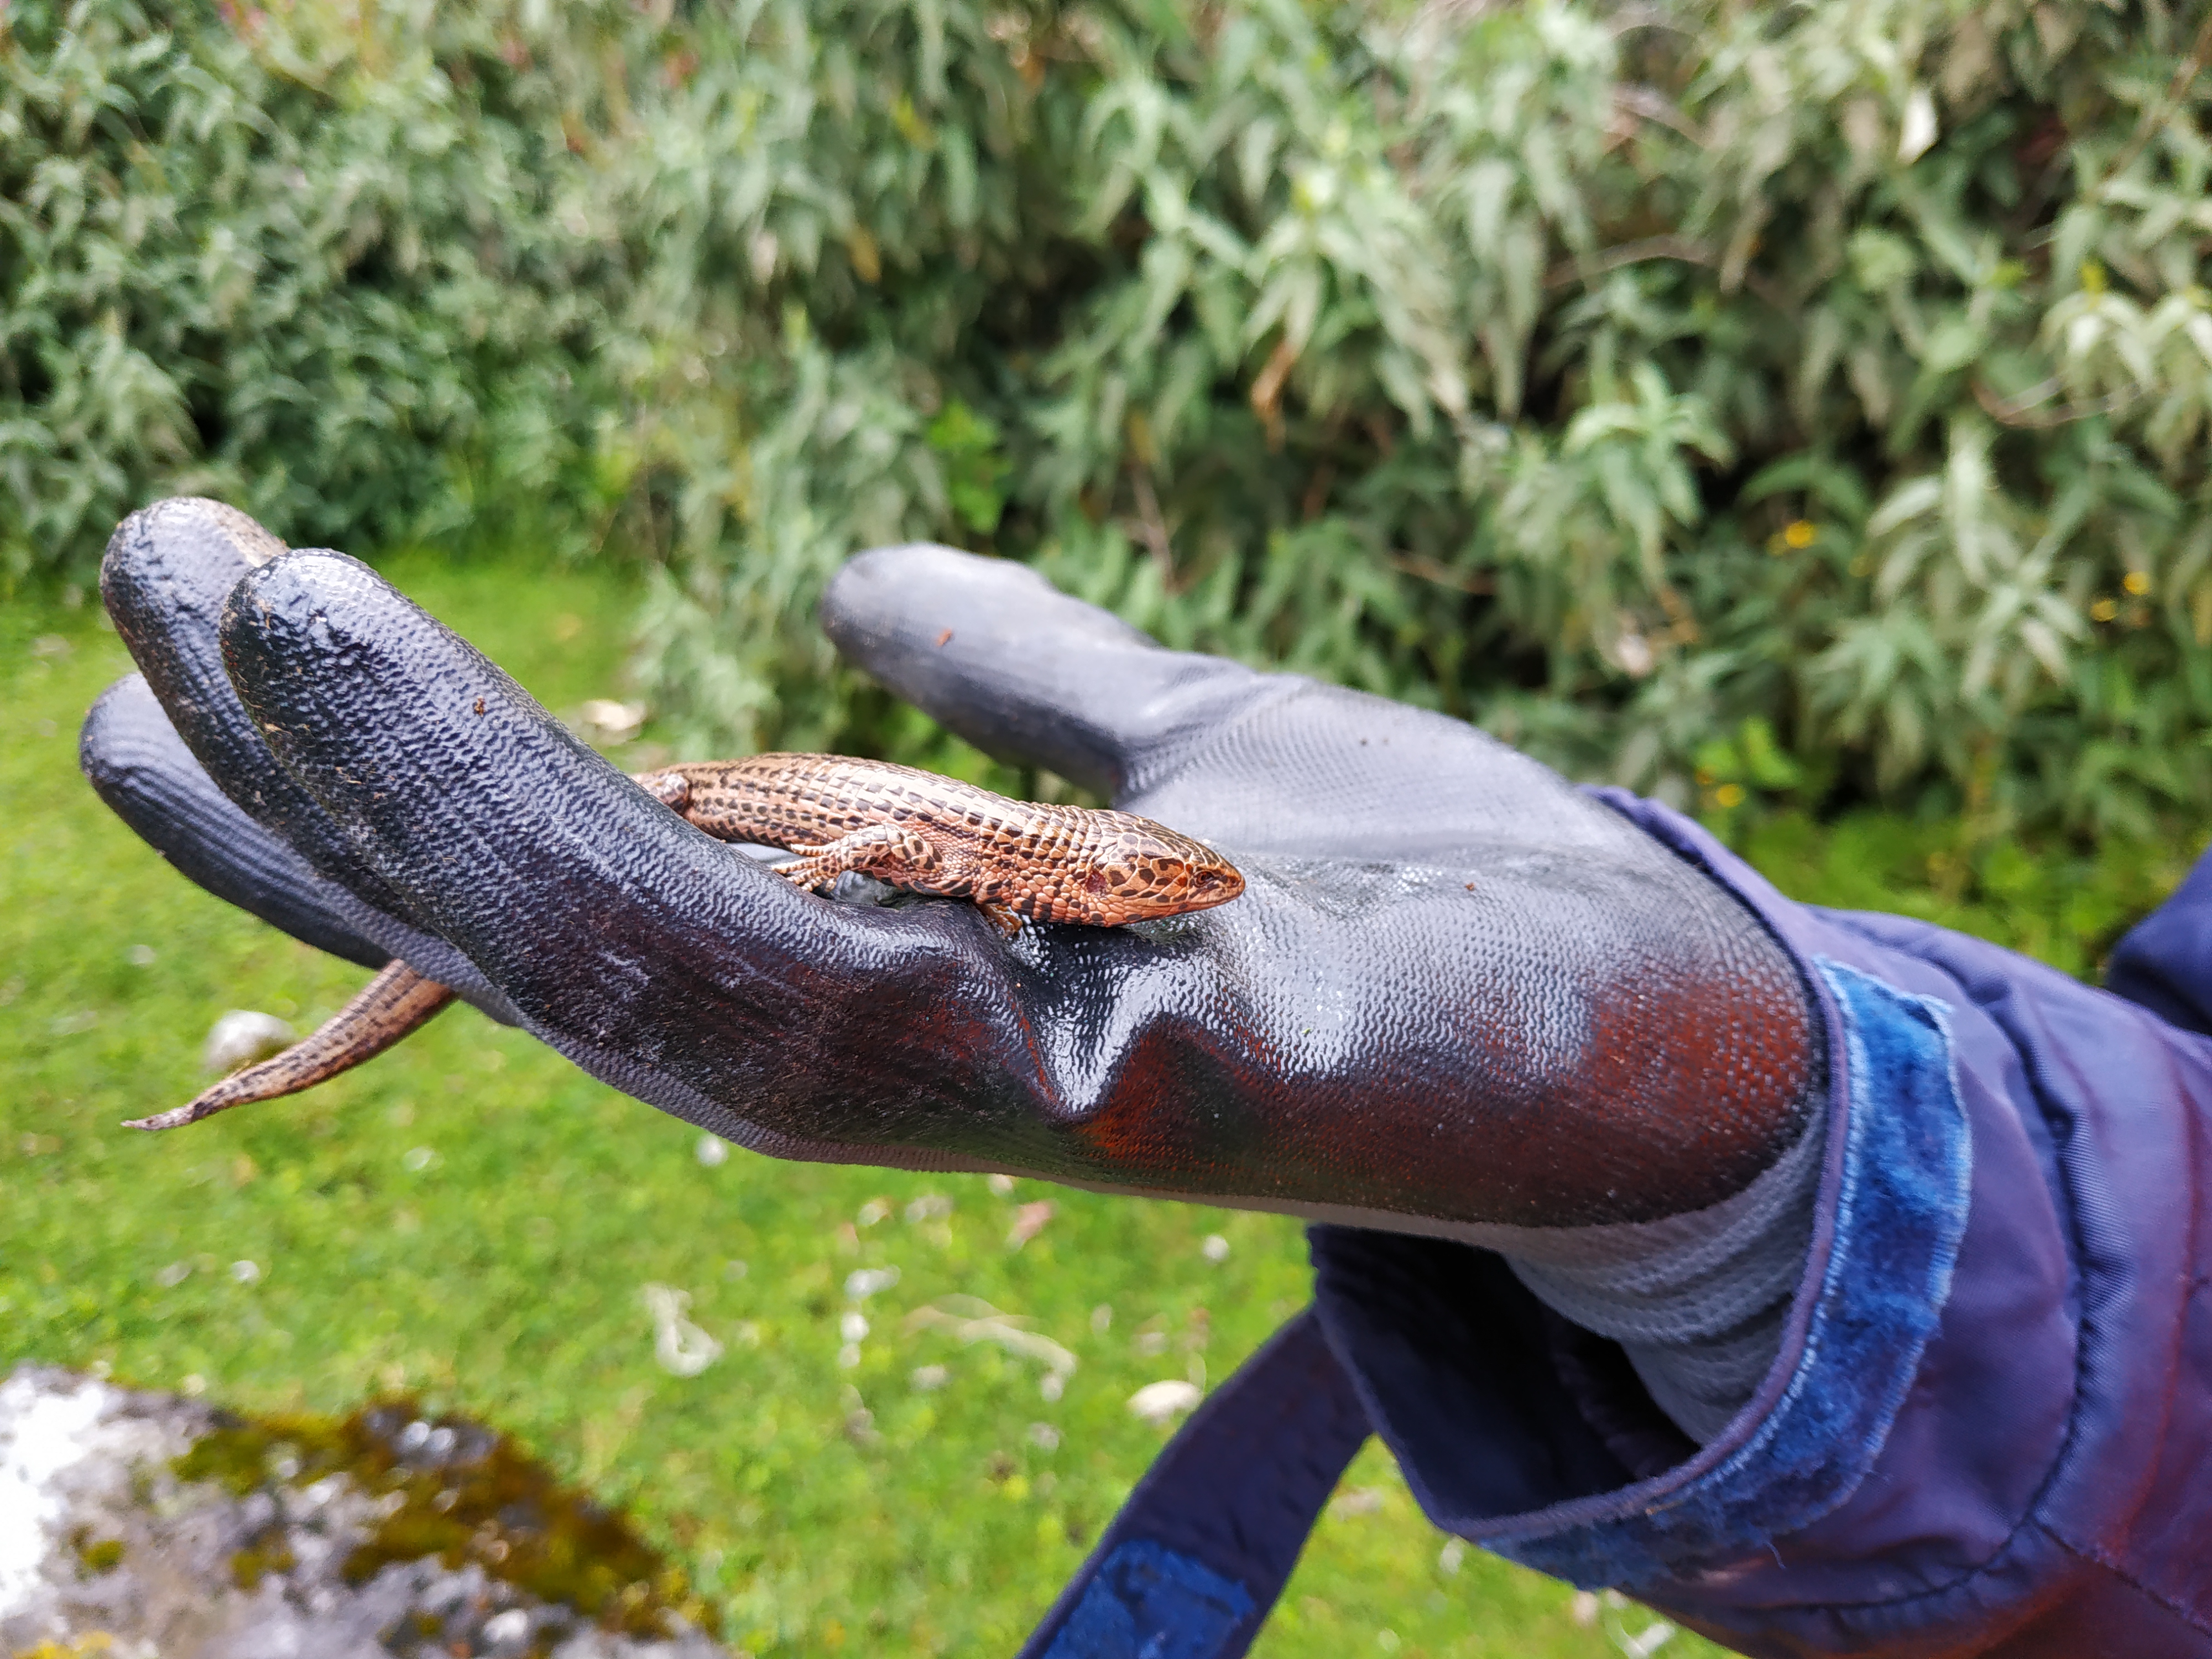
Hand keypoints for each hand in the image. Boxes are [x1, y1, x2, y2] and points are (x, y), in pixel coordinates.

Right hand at [88, 502, 1815, 1229]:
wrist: (1677, 1026)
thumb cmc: (1430, 903)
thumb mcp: (1186, 747)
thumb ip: (1017, 687)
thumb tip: (850, 590)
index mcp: (914, 973)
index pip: (596, 886)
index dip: (383, 791)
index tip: (206, 648)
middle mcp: (908, 1061)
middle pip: (556, 930)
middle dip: (330, 770)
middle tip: (139, 557)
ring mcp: (985, 1096)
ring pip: (610, 963)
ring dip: (395, 787)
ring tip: (223, 591)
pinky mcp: (1094, 1090)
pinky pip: (767, 982)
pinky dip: (566, 839)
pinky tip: (412, 672)